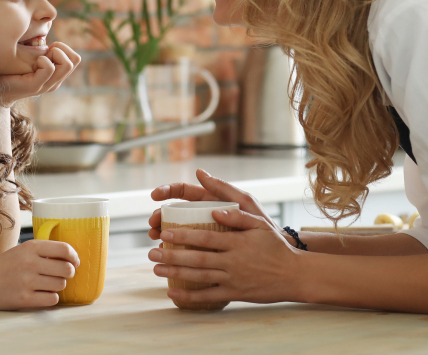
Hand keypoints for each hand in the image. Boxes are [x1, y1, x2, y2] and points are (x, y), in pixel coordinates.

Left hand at [0, 42, 80, 105]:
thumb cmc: (10, 69)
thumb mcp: (30, 57)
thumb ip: (41, 48)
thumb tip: (47, 24)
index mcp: (56, 75)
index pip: (76, 58)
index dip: (64, 48)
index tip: (47, 48)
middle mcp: (55, 82)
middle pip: (75, 60)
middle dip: (61, 49)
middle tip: (43, 52)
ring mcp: (47, 85)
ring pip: (67, 64)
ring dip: (54, 54)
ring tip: (38, 57)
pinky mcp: (35, 86)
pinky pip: (49, 68)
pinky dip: (42, 60)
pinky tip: (32, 62)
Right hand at [0, 239, 79, 309]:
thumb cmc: (5, 265)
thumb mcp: (23, 250)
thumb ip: (44, 251)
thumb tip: (72, 258)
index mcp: (31, 247)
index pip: (64, 249)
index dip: (74, 257)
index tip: (74, 262)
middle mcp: (30, 263)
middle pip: (66, 269)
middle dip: (68, 273)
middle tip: (61, 274)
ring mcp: (27, 282)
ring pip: (60, 285)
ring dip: (58, 286)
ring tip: (47, 284)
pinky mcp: (24, 299)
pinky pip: (52, 299)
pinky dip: (51, 297)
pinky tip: (42, 294)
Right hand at [147, 169, 282, 240]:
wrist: (274, 250)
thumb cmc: (261, 224)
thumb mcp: (245, 203)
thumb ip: (224, 188)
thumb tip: (200, 172)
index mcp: (210, 201)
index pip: (183, 192)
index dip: (166, 191)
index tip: (155, 196)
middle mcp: (204, 216)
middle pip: (174, 212)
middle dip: (159, 216)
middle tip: (153, 224)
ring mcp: (203, 233)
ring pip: (175, 230)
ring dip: (161, 232)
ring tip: (155, 239)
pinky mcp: (205, 250)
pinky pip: (185, 250)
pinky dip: (173, 251)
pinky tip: (167, 255)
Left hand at [149, 209, 303, 304]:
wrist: (293, 274)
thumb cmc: (275, 246)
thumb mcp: (260, 224)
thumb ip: (238, 216)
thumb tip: (216, 211)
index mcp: (236, 242)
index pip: (205, 237)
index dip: (184, 236)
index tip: (166, 232)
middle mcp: (232, 260)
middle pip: (197, 258)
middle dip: (172, 256)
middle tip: (152, 253)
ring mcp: (233, 278)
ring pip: (199, 276)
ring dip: (176, 274)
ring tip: (156, 269)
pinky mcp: (235, 293)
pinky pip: (209, 296)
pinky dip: (190, 297)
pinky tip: (173, 293)